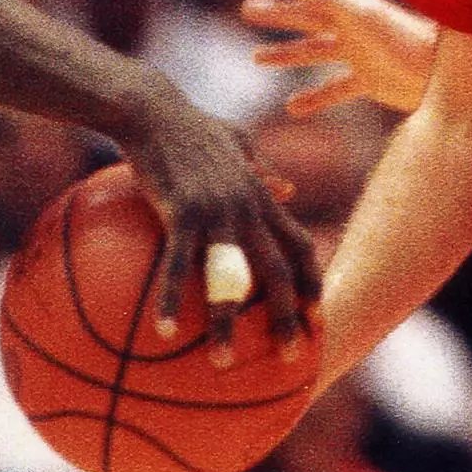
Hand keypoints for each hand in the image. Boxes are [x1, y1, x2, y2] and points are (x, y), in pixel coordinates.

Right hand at [114, 76, 323, 353]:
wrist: (153, 108)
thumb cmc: (191, 125)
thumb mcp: (238, 143)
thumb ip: (264, 170)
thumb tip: (289, 188)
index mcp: (261, 197)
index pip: (300, 246)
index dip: (312, 283)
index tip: (318, 318)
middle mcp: (246, 208)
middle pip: (278, 273)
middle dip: (287, 318)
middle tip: (292, 357)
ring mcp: (216, 212)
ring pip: (230, 278)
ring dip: (227, 325)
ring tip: (221, 363)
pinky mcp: (180, 212)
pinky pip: (177, 266)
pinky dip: (172, 299)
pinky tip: (164, 331)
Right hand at [241, 0, 436, 116]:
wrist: (441, 74)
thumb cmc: (404, 38)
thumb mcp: (361, 12)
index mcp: (350, 5)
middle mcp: (353, 27)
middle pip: (307, 18)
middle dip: (278, 15)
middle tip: (247, 10)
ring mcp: (361, 55)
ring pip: (315, 53)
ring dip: (286, 54)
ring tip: (257, 58)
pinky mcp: (371, 83)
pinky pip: (335, 90)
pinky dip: (314, 99)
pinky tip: (293, 108)